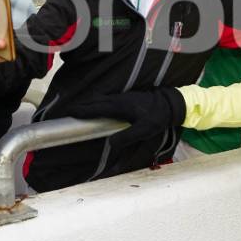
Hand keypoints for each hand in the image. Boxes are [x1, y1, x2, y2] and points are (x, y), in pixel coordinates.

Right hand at [64, 88, 185, 149]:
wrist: (170, 103)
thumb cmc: (157, 117)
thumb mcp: (144, 130)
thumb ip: (126, 137)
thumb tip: (110, 144)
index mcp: (119, 106)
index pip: (96, 107)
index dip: (82, 110)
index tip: (70, 112)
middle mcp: (118, 99)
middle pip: (95, 101)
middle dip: (82, 106)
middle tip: (70, 111)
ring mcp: (122, 96)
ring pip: (101, 98)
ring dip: (90, 103)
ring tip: (81, 109)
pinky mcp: (127, 97)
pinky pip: (107, 98)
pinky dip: (98, 102)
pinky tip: (99, 106)